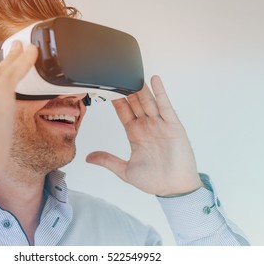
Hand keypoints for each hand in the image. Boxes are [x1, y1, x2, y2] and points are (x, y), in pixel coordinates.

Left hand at [86, 75, 202, 195]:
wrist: (174, 189)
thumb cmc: (154, 181)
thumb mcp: (125, 170)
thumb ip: (108, 161)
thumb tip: (88, 157)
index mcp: (135, 134)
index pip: (123, 112)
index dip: (115, 100)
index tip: (105, 88)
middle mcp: (147, 126)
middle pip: (134, 102)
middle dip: (126, 89)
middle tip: (116, 74)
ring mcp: (160, 124)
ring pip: (148, 101)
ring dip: (141, 88)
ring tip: (132, 73)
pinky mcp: (173, 126)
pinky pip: (166, 106)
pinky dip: (160, 93)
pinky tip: (154, 81)